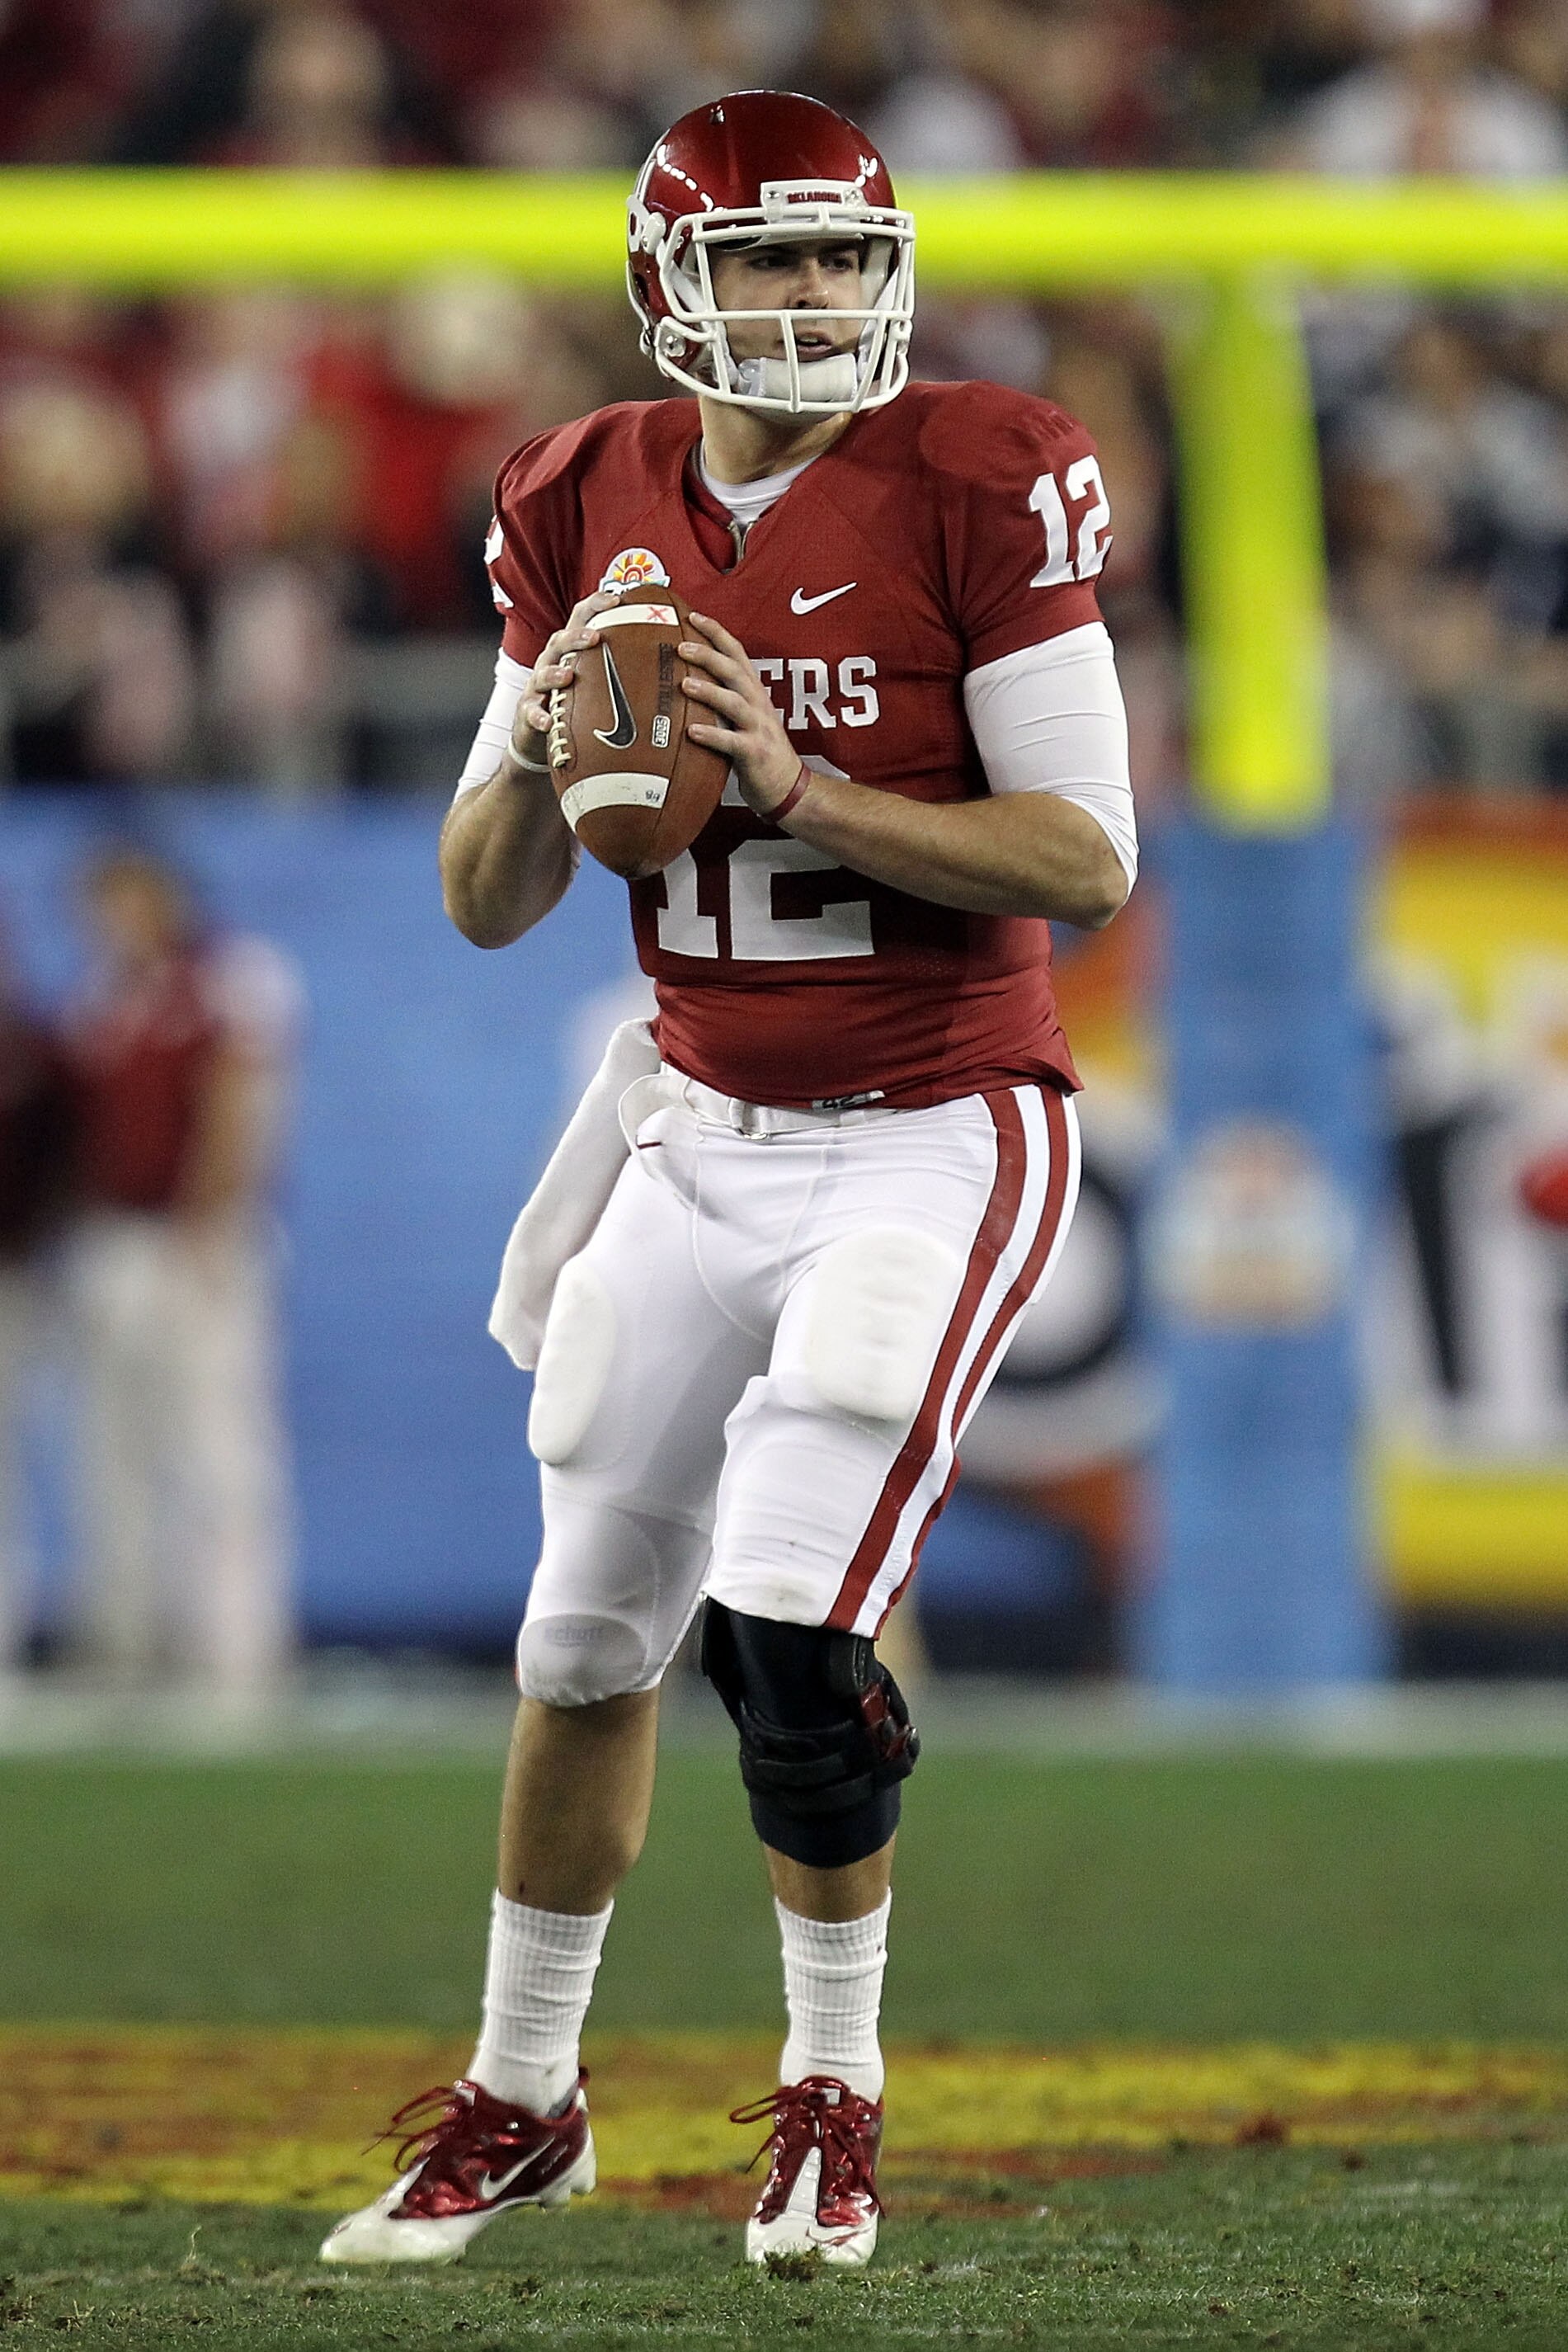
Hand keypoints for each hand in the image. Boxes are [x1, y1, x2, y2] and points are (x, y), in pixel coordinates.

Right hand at [509, 589, 623, 774]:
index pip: (581, 618)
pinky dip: (539, 716)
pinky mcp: (528, 712)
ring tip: (567, 676)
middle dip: (576, 637)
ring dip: (554, 673)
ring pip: (542, 674)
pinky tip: (548, 721)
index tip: (618, 599)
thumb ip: (624, 665)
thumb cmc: (575, 699)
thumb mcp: (598, 678)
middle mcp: (552, 661)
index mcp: (571, 648)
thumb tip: (670, 656)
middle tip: (595, 637)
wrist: (541, 731)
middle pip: (560, 641)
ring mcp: (538, 686)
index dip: (596, 605)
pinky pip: (531, 712)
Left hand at [679, 612, 806, 817]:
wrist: (788, 788)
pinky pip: (732, 742)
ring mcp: (758, 728)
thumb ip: (723, 700)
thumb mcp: (743, 719)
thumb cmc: (759, 753)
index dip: (716, 632)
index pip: (737, 653)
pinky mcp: (755, 754)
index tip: (692, 616)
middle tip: (680, 646)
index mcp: (754, 692)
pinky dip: (711, 735)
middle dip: (709, 654)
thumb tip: (685, 683)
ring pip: (734, 702)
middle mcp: (758, 704)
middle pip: (734, 670)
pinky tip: (691, 731)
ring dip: (709, 692)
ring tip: (684, 685)